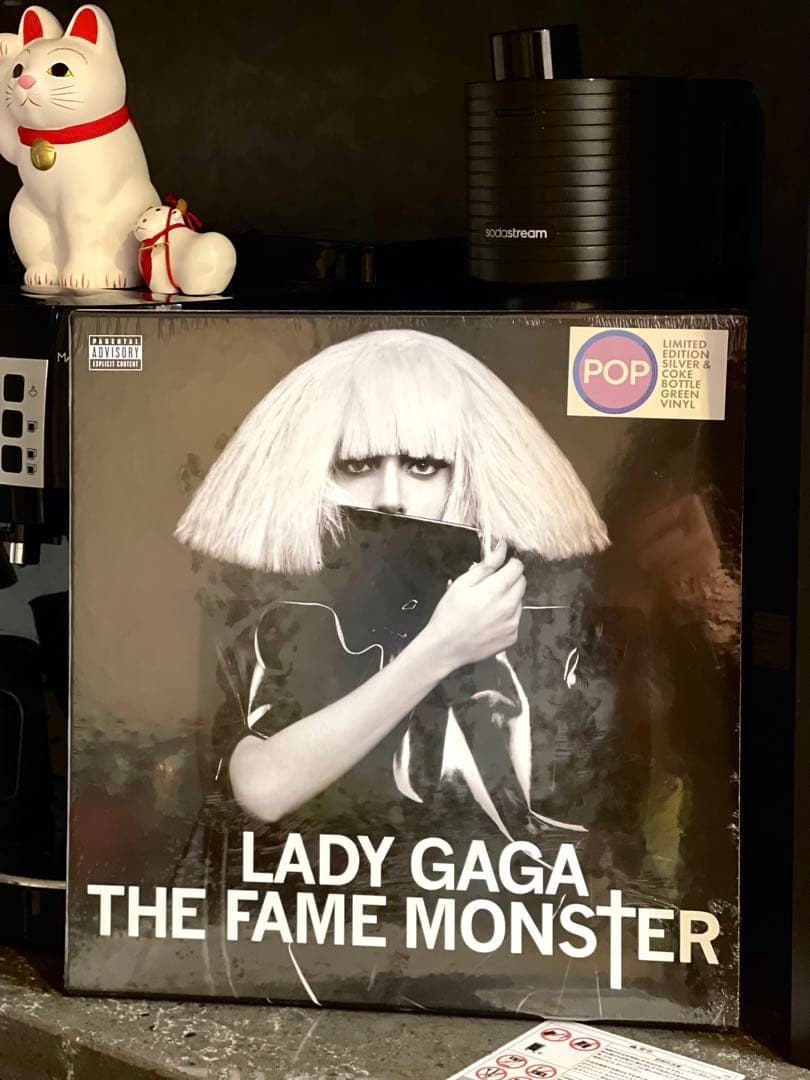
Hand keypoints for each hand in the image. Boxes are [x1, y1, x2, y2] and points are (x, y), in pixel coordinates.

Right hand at [420, 539, 526, 673]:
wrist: (445, 647)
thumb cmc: (449, 614)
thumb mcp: (462, 584)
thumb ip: (486, 565)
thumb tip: (502, 549)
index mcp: (496, 590)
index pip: (517, 567)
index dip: (508, 564)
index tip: (499, 567)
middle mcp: (509, 607)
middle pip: (522, 583)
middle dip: (509, 580)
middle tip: (490, 587)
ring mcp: (513, 624)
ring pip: (519, 601)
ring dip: (509, 598)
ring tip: (487, 606)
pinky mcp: (512, 637)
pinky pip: (515, 618)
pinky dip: (507, 616)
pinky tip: (489, 620)